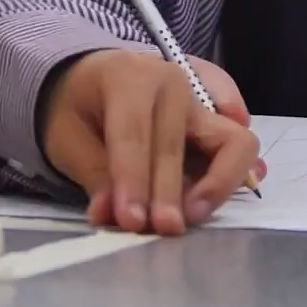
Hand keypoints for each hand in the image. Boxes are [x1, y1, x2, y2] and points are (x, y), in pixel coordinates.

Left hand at [40, 50, 261, 235]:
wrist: (91, 80)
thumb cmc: (77, 106)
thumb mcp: (67, 136)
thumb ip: (93, 174)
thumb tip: (109, 215)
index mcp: (130, 77)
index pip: (134, 134)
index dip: (133, 181)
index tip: (130, 221)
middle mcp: (174, 83)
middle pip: (176, 146)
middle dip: (167, 193)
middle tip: (158, 229)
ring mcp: (201, 102)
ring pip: (231, 143)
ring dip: (216, 185)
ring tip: (190, 217)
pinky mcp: (216, 123)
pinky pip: (239, 148)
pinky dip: (235, 175)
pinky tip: (215, 200)